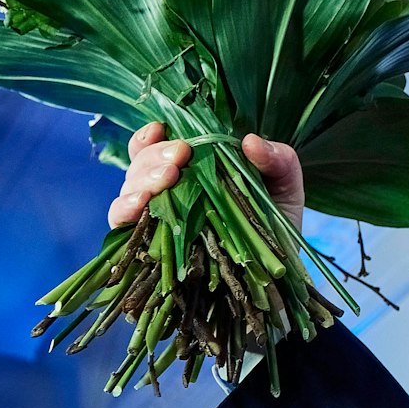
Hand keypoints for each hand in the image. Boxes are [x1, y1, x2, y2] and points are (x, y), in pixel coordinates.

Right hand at [107, 123, 305, 231]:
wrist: (274, 278)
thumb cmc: (276, 228)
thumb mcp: (286, 188)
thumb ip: (278, 160)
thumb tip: (250, 141)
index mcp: (193, 171)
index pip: (157, 146)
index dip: (151, 135)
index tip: (162, 129)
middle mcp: (168, 193)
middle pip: (141, 163)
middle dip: (156, 155)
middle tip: (181, 156)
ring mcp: (157, 220)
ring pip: (130, 189)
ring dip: (142, 178)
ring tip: (167, 177)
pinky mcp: (148, 249)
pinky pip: (122, 226)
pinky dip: (124, 209)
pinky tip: (140, 203)